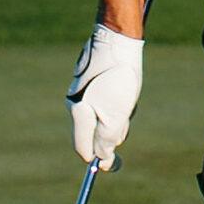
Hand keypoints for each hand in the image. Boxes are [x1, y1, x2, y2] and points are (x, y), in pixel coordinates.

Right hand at [66, 23, 144, 165]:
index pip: (84, 149)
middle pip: (97, 134)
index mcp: (78, 114)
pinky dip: (119, 100)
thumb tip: (102, 162)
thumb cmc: (119, 76)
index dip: (100, 160)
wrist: (119, 39)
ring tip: (126, 95)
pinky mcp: (93, 83)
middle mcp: (77, 104)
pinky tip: (125, 86)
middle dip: (115, 130)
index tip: (118, 164)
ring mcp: (84, 93)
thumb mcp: (117, 114)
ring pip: (105, 117)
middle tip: (126, 113)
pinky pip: (108, 102)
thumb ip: (107, 139)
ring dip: (120, 114)